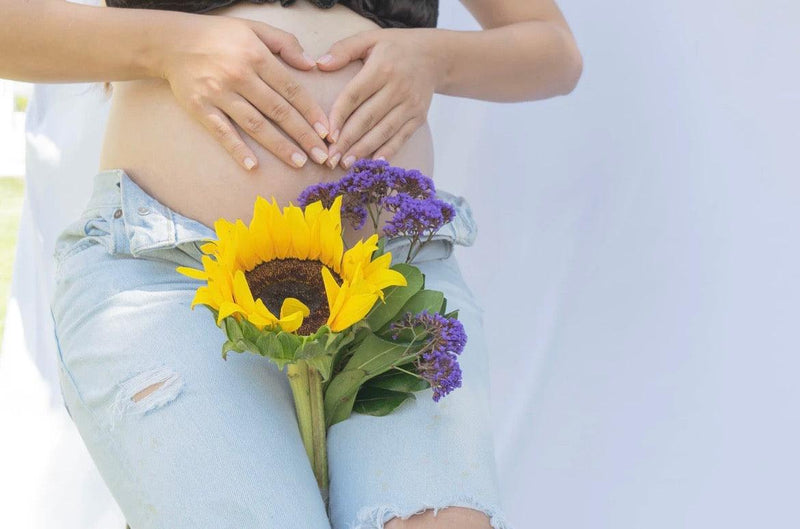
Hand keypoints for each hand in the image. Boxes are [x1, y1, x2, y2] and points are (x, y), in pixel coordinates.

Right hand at [159, 15, 330, 169]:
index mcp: (256, 55)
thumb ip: (284, 43)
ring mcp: (218, 93)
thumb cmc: (218, 35)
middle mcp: (239, 75)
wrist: (170, 41)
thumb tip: (311, 65)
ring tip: (299, 162)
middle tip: (322, 155)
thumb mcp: (253, 28)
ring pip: (255, 124)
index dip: (311, 111)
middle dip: (303, 135)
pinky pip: (222, 132)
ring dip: (279, 146)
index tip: (327, 131)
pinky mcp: (200, 108)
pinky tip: (253, 166)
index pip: (291, 89)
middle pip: (278, 110)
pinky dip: (237, 149)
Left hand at [314, 28, 441, 168]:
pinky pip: (401, 137)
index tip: (326, 135)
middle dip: (347, 141)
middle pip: (367, 118)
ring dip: (363, 150)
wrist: (435, 57)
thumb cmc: (395, 48)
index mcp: (382, 68)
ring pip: (383, 131)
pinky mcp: (419, 117)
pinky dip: (387, 151)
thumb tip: (320, 64)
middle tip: (330, 158)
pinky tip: (372, 164)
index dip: (339, 116)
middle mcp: (398, 88)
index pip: (355, 95)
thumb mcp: (370, 39)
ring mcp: (410, 105)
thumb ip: (343, 49)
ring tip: (345, 164)